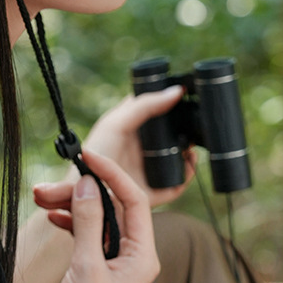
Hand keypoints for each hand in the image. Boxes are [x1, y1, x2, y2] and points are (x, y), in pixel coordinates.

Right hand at [30, 150, 158, 282]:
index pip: (135, 201)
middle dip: (80, 192)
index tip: (88, 157)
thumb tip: (90, 183)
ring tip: (40, 198)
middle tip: (48, 186)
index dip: (112, 174)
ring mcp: (112, 262)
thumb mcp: (85, 265)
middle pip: (110, 207)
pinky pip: (84, 232)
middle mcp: (132, 256)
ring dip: (69, 204)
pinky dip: (68, 221)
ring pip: (94, 217)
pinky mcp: (93, 269)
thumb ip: (88, 220)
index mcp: (143, 256)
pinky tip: (51, 217)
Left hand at [80, 88, 195, 207]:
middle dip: (186, 126)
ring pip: (180, 154)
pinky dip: (189, 170)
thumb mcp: (117, 123)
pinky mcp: (158, 188)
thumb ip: (144, 105)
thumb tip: (176, 91)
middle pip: (173, 131)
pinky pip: (180, 180)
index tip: (187, 93)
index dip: (172, 101)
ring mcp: (152, 166)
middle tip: (194, 120)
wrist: (89, 192)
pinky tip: (189, 160)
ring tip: (192, 141)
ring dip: (190, 148)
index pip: (157, 107)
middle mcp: (144, 145)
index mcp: (133, 124)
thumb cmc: (95, 153)